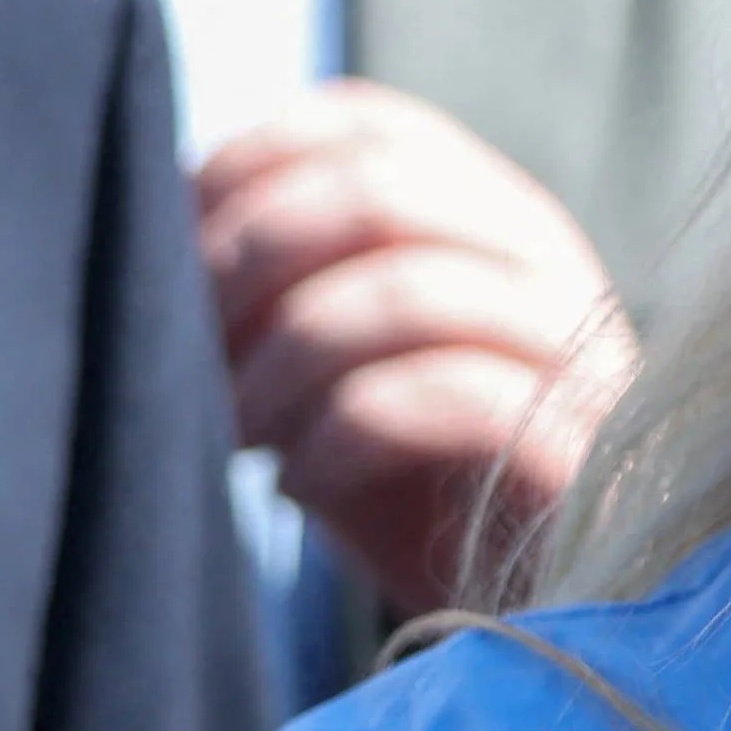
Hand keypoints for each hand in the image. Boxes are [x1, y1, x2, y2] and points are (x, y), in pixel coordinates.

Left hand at [195, 83, 633, 616]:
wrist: (536, 608)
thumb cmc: (414, 484)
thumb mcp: (338, 365)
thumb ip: (281, 285)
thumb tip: (153, 227)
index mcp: (484, 210)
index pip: (361, 123)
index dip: (245, 169)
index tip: (171, 256)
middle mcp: (540, 257)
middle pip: (375, 191)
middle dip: (250, 266)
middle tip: (188, 353)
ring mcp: (571, 346)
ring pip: (408, 290)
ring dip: (285, 363)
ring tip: (238, 434)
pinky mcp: (577, 443)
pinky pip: (450, 394)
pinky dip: (345, 433)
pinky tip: (302, 481)